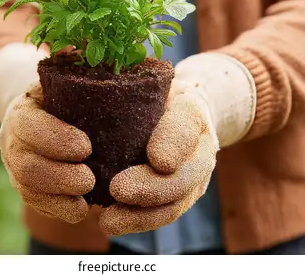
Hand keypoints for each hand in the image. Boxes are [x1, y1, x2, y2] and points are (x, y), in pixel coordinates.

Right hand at [0, 83, 94, 223]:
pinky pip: (35, 203)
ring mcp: (15, 165)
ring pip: (28, 188)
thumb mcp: (67, 77)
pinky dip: (57, 209)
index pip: (29, 125)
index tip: (86, 147)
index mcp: (22, 109)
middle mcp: (12, 139)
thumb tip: (96, 58)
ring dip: (58, 197)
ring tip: (86, 200)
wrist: (41, 110)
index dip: (55, 139)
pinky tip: (80, 210)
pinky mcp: (25, 185)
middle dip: (59, 176)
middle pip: (26, 164)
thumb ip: (77, 71)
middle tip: (90, 180)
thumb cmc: (65, 92)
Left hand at [99, 79, 218, 234]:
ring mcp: (194, 175)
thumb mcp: (152, 81)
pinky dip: (138, 222)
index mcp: (192, 111)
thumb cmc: (157, 93)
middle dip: (152, 187)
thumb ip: (135, 85)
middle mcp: (201, 147)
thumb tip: (103, 89)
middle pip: (184, 176)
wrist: (181, 111)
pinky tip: (112, 222)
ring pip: (175, 203)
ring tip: (109, 219)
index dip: (173, 143)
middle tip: (118, 189)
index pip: (186, 126)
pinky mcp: (180, 194)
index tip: (157, 160)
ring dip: (142, 215)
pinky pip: (163, 213)